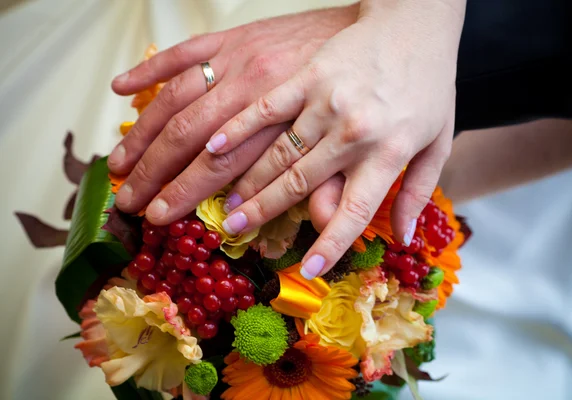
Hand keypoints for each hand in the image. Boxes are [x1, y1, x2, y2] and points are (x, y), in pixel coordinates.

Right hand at [107, 4, 358, 214]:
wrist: (382, 34)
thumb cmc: (367, 97)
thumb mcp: (357, 148)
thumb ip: (336, 187)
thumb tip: (321, 226)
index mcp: (287, 123)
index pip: (221, 166)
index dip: (186, 195)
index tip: (160, 218)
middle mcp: (256, 92)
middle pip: (191, 137)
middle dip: (155, 174)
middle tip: (129, 202)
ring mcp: (242, 62)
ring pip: (179, 99)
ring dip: (144, 134)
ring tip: (119, 165)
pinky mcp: (236, 38)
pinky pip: (185, 52)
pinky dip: (151, 69)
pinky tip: (122, 89)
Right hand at [191, 0, 464, 278]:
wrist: (418, 20)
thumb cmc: (429, 84)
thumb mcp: (438, 142)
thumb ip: (418, 192)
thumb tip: (403, 238)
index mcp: (387, 153)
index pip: (354, 212)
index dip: (331, 243)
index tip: (309, 269)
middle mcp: (352, 132)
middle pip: (298, 183)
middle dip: (261, 213)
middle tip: (231, 231)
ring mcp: (325, 101)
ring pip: (275, 151)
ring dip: (243, 181)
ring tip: (220, 203)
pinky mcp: (308, 75)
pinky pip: (265, 106)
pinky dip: (237, 128)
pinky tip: (211, 145)